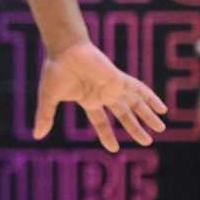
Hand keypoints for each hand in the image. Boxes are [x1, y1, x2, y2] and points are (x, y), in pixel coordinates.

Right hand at [33, 41, 169, 151]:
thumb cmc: (55, 71)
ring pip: (135, 104)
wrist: (64, 50)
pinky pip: (139, 89)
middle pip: (124, 114)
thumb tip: (36, 136)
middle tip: (147, 142)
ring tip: (161, 128)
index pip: (101, 121)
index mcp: (88, 100)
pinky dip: (151, 98)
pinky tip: (162, 108)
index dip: (107, 135)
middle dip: (135, 128)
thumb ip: (45, 117)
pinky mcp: (118, 79)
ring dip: (148, 116)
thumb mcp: (49, 98)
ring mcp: (113, 86)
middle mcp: (104, 94)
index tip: (115, 149)